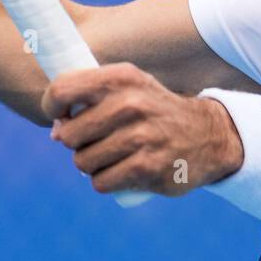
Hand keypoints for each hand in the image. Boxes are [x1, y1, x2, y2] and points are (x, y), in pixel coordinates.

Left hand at [42, 62, 244, 196]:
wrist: (209, 135)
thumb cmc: (154, 110)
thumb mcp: (128, 88)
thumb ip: (89, 97)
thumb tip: (55, 130)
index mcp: (121, 77)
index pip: (62, 90)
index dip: (52, 107)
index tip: (61, 116)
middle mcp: (131, 104)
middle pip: (68, 135)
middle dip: (75, 143)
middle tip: (95, 140)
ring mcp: (141, 137)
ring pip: (83, 162)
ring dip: (91, 165)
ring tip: (112, 156)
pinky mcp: (148, 168)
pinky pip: (101, 183)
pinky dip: (105, 182)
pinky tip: (122, 172)